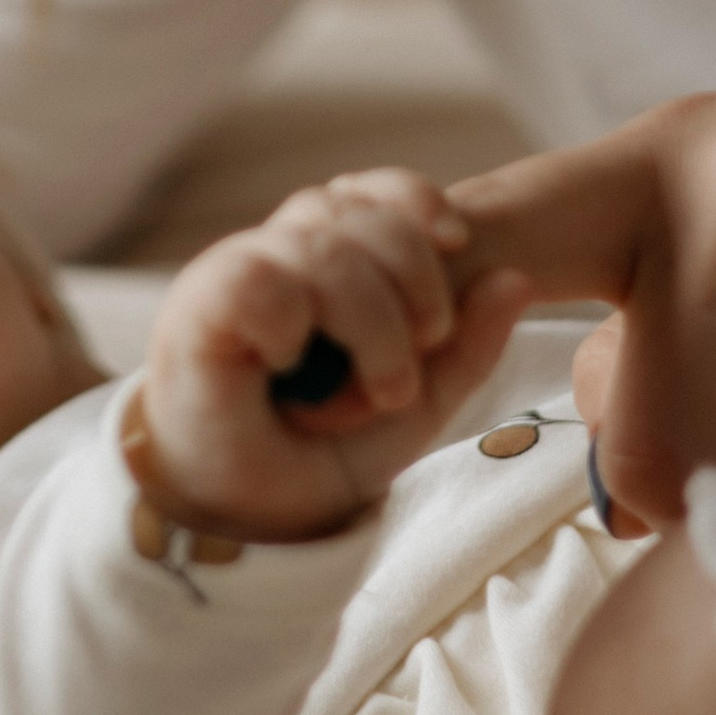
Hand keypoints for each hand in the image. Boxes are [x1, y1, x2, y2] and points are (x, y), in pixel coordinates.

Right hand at [135, 169, 533, 542]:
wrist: (243, 522)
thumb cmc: (318, 454)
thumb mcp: (413, 404)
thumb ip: (464, 348)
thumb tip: (517, 279)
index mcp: (329, 262)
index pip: (375, 192)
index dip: (417, 201)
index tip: (458, 241)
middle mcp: (279, 255)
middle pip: (357, 211)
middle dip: (414, 275)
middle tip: (424, 351)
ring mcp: (236, 274)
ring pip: (320, 245)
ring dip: (372, 321)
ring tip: (380, 391)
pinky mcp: (199, 307)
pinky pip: (260, 281)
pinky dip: (292, 324)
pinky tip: (292, 365)